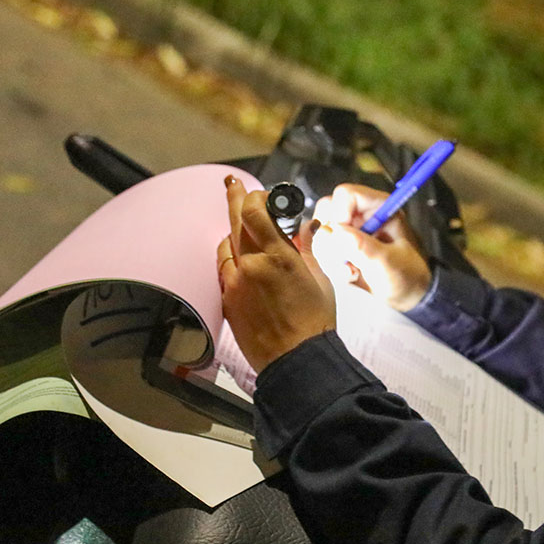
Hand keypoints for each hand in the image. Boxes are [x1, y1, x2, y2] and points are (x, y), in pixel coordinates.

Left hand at [216, 176, 334, 373]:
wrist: (296, 360)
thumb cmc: (314, 324)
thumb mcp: (320, 279)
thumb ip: (306, 249)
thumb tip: (304, 229)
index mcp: (279, 256)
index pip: (254, 211)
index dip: (254, 196)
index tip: (259, 193)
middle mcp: (252, 265)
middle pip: (234, 220)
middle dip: (234, 198)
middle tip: (232, 184)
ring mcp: (235, 283)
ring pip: (225, 245)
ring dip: (234, 234)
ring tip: (244, 232)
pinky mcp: (227, 300)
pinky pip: (223, 270)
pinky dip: (231, 260)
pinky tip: (240, 261)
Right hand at [312, 183, 431, 311]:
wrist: (407, 295)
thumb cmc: (408, 275)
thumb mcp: (389, 263)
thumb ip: (364, 248)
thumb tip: (336, 232)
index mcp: (378, 207)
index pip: (346, 194)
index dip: (339, 214)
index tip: (342, 239)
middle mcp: (361, 214)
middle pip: (327, 210)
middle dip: (331, 239)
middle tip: (346, 259)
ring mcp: (349, 229)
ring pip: (321, 232)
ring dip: (331, 256)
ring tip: (352, 271)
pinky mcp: (340, 246)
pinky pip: (322, 249)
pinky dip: (331, 265)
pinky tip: (350, 274)